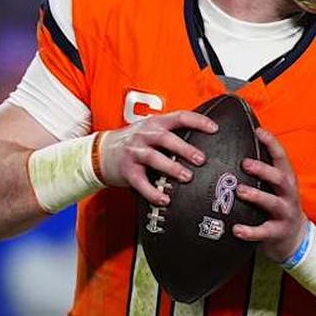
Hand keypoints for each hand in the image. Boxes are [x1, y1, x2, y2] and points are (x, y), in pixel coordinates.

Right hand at [98, 111, 216, 205]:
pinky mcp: (127, 171)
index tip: (214, 129)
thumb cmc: (134, 142)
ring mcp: (134, 152)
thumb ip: (172, 132)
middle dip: (185, 148)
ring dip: (171, 168)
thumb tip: (203, 139)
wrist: (101, 152)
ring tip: (187, 177)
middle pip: (166, 138)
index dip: (198, 121)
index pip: (179, 117)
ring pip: (154, 158)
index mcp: (155, 123)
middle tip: (201, 159)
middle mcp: (144, 135)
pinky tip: (164, 199)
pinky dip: (153, 192)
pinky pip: (141, 182)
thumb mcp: (150, 130)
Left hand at [233, 127, 308, 262]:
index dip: (271, 143)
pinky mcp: (279, 232)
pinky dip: (250, 231)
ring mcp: (285, 213)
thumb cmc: (277, 204)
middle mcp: (288, 194)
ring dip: (257, 196)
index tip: (258, 131)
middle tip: (244, 163)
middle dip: (263, 170)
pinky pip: (264, 232)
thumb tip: (237, 147)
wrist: (294, 237)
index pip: (281, 157)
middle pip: (279, 178)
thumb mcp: (276, 186)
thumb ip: (262, 170)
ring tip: (240, 191)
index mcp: (287, 179)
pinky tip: (236, 229)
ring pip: (273, 203)